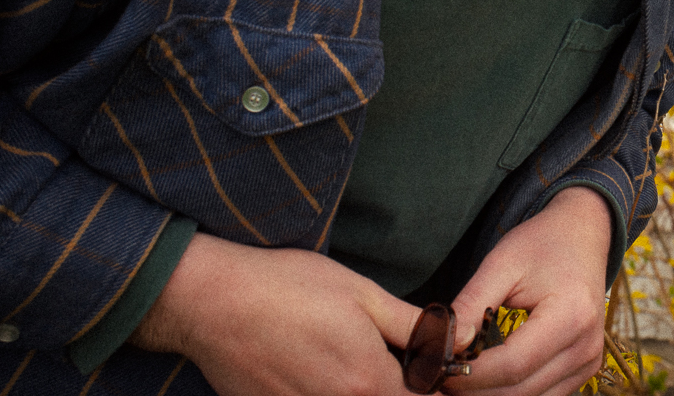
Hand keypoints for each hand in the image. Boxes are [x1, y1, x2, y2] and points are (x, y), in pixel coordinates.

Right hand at [131, 231, 421, 395]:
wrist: (213, 301)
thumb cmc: (290, 287)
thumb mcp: (363, 294)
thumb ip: (415, 326)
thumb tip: (459, 338)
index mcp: (369, 380)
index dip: (433, 386)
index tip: (428, 366)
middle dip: (397, 388)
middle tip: (390, 361)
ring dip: (362, 389)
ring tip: (345, 359)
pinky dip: (326, 392)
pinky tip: (314, 367)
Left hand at [444, 187, 611, 395]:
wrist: (583, 235)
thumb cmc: (542, 244)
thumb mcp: (502, 263)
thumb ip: (472, 303)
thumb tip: (443, 345)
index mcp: (571, 316)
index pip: (513, 364)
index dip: (471, 375)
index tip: (438, 370)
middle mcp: (585, 347)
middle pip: (520, 390)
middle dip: (475, 391)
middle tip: (440, 379)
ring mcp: (588, 362)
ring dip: (490, 395)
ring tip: (459, 378)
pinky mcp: (584, 370)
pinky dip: (510, 392)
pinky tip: (485, 380)